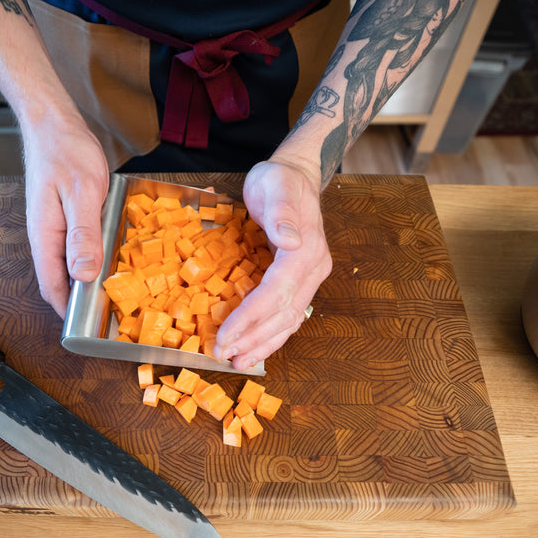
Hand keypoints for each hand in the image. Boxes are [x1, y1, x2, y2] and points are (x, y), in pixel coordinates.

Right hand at [22, 116, 109, 317]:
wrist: (54, 124)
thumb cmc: (65, 153)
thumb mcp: (81, 193)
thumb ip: (82, 234)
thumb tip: (83, 275)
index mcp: (45, 237)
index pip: (52, 288)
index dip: (69, 313)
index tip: (91, 329)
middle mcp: (46, 238)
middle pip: (61, 281)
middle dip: (83, 301)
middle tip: (114, 314)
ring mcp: (56, 229)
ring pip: (72, 266)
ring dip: (90, 280)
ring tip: (118, 293)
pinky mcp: (67, 220)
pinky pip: (80, 248)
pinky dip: (95, 258)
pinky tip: (114, 259)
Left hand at [214, 160, 331, 370]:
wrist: (297, 176)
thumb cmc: (279, 180)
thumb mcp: (275, 184)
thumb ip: (281, 211)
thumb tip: (289, 240)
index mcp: (306, 249)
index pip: (277, 292)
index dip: (250, 318)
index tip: (225, 336)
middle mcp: (313, 269)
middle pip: (284, 314)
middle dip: (254, 338)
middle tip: (224, 356)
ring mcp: (310, 278)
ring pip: (289, 321)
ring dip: (263, 344)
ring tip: (238, 361)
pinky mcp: (301, 282)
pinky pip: (288, 315)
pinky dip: (270, 335)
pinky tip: (253, 348)